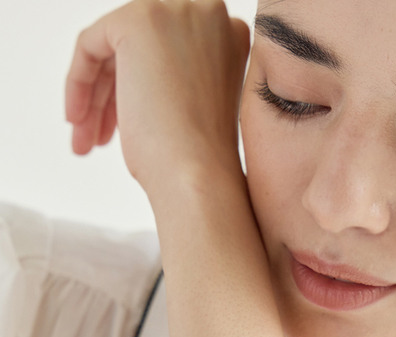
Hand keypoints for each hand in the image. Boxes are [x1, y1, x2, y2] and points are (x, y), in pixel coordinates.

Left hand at [65, 0, 249, 193]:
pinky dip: (79, 81)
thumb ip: (176, 77)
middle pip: (141, 48)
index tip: (123, 128)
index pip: (169, 52)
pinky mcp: (140, 19)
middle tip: (97, 139)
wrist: (199, 176)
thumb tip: (139, 78)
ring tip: (86, 142)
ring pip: (115, 49)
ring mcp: (176, 12)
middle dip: (113, 96)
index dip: (142, 90)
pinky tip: (79, 119)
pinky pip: (92, 43)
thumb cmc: (199, 161)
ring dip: (97, 97)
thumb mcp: (196, 107)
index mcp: (232, 36)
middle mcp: (210, 14)